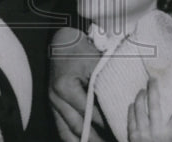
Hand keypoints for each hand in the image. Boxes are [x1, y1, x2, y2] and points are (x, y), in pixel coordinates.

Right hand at [49, 27, 108, 141]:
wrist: (62, 40)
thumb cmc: (79, 49)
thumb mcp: (94, 63)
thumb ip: (104, 85)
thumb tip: (118, 106)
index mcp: (65, 88)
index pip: (89, 113)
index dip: (106, 124)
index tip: (119, 132)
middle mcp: (55, 99)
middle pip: (77, 127)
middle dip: (95, 140)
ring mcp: (52, 103)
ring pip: (65, 132)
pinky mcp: (53, 104)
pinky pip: (61, 127)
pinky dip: (71, 138)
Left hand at [127, 78, 171, 141]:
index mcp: (171, 133)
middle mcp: (157, 132)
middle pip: (155, 106)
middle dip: (154, 90)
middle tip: (152, 78)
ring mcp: (144, 134)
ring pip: (140, 110)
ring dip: (140, 98)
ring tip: (141, 90)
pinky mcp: (133, 137)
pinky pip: (131, 119)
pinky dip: (131, 110)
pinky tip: (132, 104)